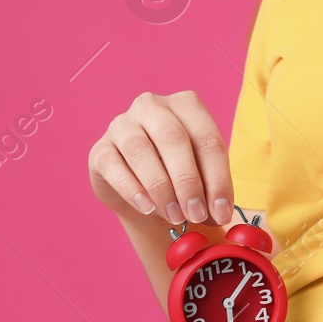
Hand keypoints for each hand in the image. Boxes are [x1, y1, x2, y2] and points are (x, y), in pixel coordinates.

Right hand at [88, 90, 235, 226]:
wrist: (141, 192)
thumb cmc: (179, 177)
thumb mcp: (202, 178)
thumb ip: (211, 191)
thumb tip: (221, 215)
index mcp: (186, 104)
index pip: (207, 139)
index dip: (218, 178)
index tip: (222, 212)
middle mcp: (152, 106)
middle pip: (174, 139)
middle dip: (188, 182)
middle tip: (196, 215)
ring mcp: (122, 124)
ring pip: (140, 150)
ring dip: (161, 188)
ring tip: (174, 217)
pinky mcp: (100, 149)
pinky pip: (113, 166)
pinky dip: (132, 189)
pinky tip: (146, 208)